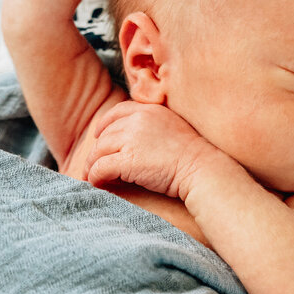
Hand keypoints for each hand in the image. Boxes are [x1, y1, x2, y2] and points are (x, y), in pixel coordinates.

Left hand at [85, 100, 221, 199]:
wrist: (201, 168)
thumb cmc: (192, 154)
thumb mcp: (172, 127)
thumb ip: (152, 125)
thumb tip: (132, 138)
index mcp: (149, 110)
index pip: (117, 112)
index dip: (104, 124)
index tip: (99, 136)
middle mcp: (138, 120)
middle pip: (105, 134)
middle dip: (96, 150)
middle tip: (93, 164)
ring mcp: (132, 139)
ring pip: (98, 151)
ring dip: (92, 165)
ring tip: (92, 176)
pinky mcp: (128, 160)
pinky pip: (100, 168)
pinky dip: (95, 177)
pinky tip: (98, 183)